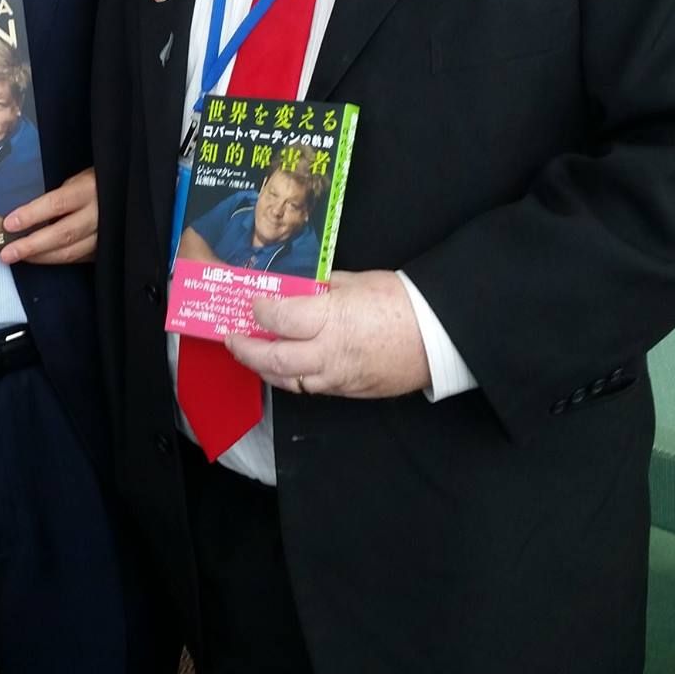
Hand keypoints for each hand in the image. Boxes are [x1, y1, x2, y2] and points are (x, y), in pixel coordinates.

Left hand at [0, 166, 97, 265]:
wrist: (126, 193)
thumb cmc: (95, 182)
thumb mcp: (76, 179)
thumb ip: (55, 194)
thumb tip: (20, 209)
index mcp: (88, 190)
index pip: (56, 203)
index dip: (31, 215)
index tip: (9, 223)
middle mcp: (99, 214)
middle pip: (62, 234)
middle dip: (31, 246)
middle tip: (6, 254)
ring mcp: (104, 235)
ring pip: (69, 252)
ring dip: (40, 257)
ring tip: (17, 257)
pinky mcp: (104, 249)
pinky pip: (77, 259)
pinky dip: (56, 259)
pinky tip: (39, 258)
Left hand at [226, 269, 430, 398]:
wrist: (441, 337)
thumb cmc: (404, 302)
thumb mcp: (357, 282)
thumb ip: (323, 289)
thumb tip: (299, 289)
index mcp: (331, 319)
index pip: (279, 318)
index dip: (260, 310)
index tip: (252, 302)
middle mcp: (329, 353)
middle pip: (274, 358)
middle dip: (246, 349)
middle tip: (233, 338)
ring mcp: (339, 377)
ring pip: (289, 381)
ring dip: (266, 369)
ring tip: (252, 355)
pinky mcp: (350, 391)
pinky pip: (313, 388)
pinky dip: (294, 378)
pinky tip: (287, 367)